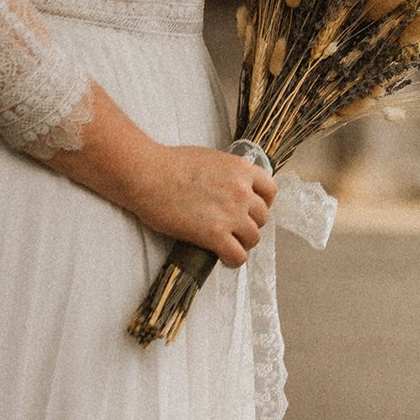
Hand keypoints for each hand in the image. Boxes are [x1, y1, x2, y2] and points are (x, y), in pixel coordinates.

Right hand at [132, 144, 277, 268]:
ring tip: (228, 244)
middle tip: (234, 228)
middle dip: (249, 223)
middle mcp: (242, 191)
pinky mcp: (215, 234)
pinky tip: (222, 257)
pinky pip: (237, 256)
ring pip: (253, 238)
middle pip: (262, 217)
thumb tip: (231, 187)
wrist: (148, 175)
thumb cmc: (170, 164)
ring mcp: (230, 213)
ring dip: (242, 243)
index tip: (251, 210)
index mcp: (242, 169)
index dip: (262, 203)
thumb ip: (228, 174)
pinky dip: (232, 260)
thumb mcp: (211, 159)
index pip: (270, 191)